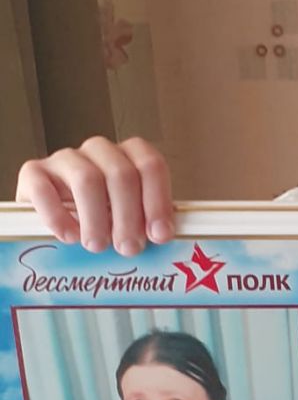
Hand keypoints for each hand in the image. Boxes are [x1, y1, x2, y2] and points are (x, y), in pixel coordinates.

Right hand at [15, 136, 173, 255]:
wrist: (54, 213)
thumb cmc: (102, 216)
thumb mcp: (129, 216)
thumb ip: (146, 221)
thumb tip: (163, 237)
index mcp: (130, 154)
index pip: (150, 165)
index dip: (157, 201)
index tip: (160, 235)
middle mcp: (99, 150)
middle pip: (121, 174)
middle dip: (129, 216)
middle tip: (129, 248)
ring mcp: (65, 158)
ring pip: (86, 179)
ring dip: (96, 218)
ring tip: (98, 246)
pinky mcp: (33, 172)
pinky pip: (43, 189)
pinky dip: (57, 216)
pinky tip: (68, 237)